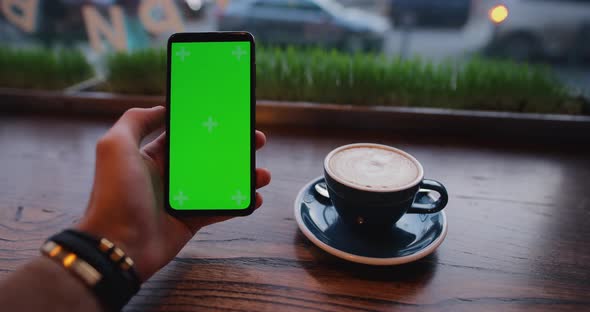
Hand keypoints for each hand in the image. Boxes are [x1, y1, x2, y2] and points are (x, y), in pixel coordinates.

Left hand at [76, 106, 270, 281]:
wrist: (119, 245)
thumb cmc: (115, 194)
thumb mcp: (115, 146)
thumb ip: (135, 121)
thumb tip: (161, 109)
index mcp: (151, 156)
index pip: (184, 135)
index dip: (207, 125)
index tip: (229, 116)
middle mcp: (168, 175)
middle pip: (208, 156)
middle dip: (233, 148)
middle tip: (256, 141)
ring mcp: (182, 199)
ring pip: (220, 182)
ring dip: (243, 176)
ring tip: (263, 174)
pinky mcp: (192, 221)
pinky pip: (221, 209)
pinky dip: (239, 204)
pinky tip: (256, 198)